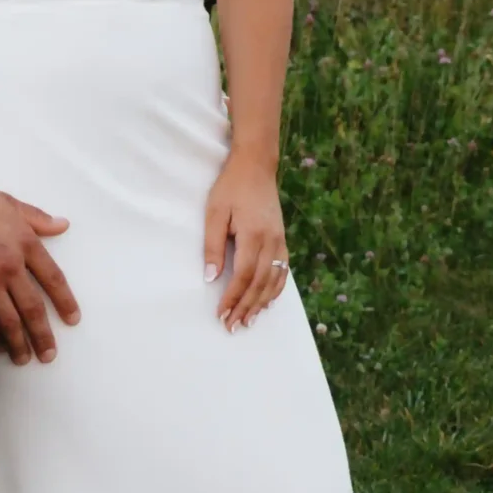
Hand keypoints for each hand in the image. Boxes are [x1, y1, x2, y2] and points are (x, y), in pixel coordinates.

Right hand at [0, 169, 79, 364]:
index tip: (72, 319)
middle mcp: (9, 264)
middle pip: (32, 308)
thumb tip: (63, 225)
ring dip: (18, 343)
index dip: (64, 301)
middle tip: (48, 355)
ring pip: (8, 320)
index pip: (53, 278)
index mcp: (24, 241)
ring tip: (23, 358)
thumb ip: (37, 218)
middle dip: (42, 335)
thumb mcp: (8, 202)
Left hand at [202, 150, 290, 332]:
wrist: (256, 166)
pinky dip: (275, 290)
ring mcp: (280, 241)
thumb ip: (213, 246)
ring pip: (274, 281)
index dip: (232, 298)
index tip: (221, 314)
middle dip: (246, 307)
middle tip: (233, 326)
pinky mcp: (283, 239)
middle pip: (260, 284)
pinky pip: (283, 271)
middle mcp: (271, 242)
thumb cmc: (231, 188)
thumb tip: (210, 278)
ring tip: (249, 321)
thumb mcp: (215, 213)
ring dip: (261, 303)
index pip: (243, 277)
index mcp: (253, 236)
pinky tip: (267, 301)